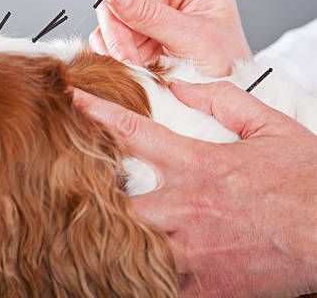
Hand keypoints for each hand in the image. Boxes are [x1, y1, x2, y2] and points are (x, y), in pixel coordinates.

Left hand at [72, 82, 316, 296]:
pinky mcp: (204, 283)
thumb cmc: (306, 180)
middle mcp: (185, 205)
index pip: (134, 131)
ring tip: (87, 232)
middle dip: (91, 193)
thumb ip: (222, 101)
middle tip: (70, 188)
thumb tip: (180, 86)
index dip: (97, 112)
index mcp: (197, 164)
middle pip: (115, 198)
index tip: (72, 99)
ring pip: (128, 244)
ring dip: (110, 237)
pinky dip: (140, 280)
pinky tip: (127, 273)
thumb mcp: (270, 127)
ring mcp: (191, 247)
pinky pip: (157, 286)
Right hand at [89, 0, 251, 76]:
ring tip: (135, 58)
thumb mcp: (195, 40)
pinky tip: (129, 61)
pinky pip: (102, 25)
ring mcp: (141, 0)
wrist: (215, 100)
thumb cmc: (223, 66)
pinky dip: (108, 46)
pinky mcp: (125, 27)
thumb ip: (152, 15)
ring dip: (114, 27)